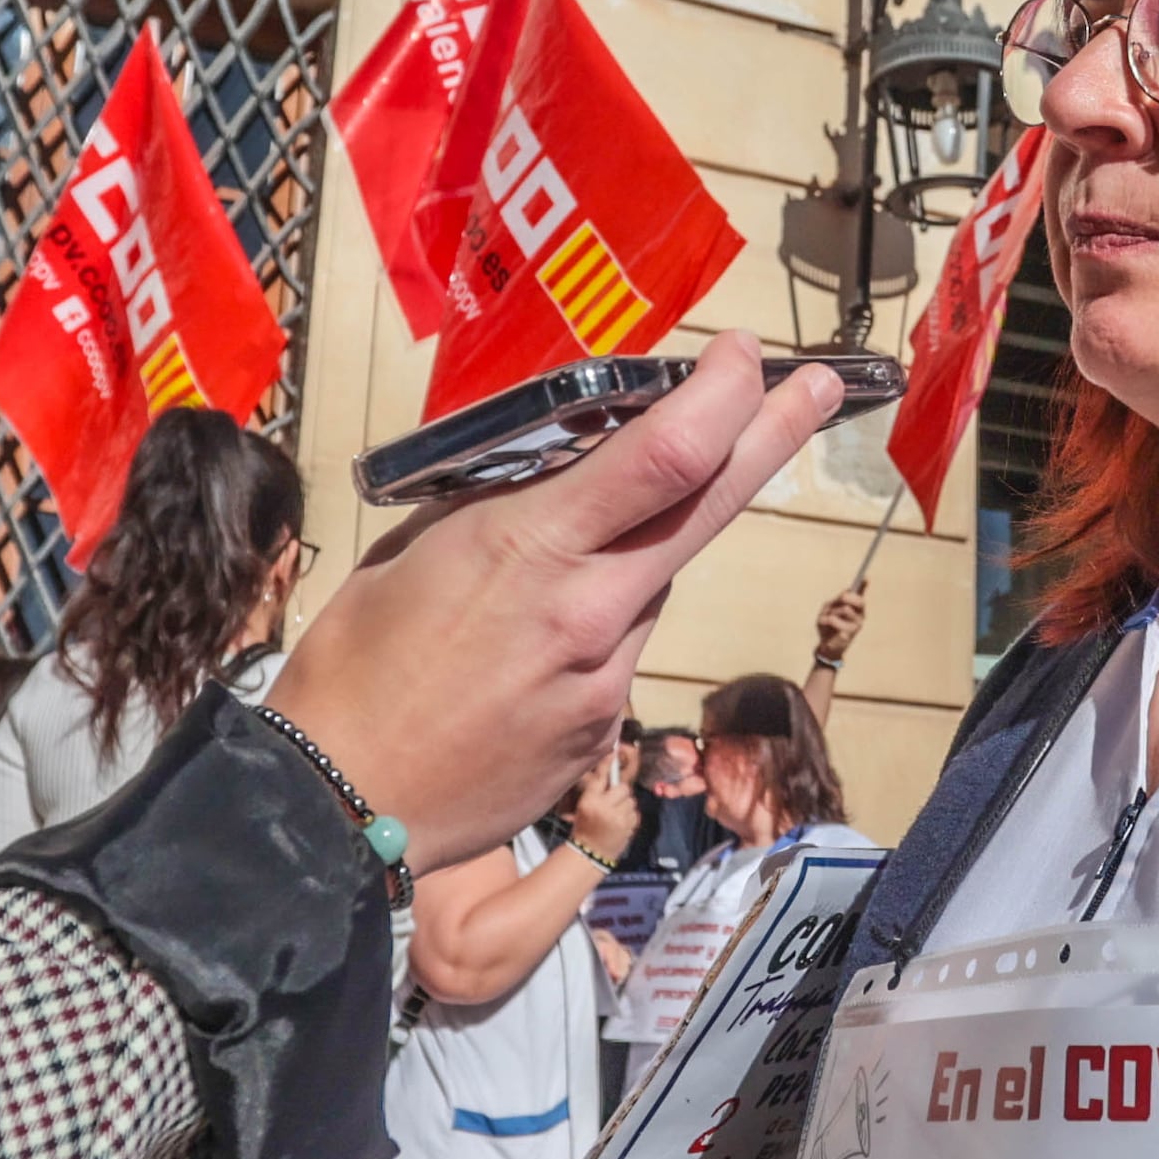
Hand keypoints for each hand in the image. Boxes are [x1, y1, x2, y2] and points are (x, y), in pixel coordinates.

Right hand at [277, 335, 841, 873]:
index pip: (670, 455)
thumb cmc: (353, 669)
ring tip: (541, 579)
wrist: (336, 803)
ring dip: (637, 552)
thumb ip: (504, 508)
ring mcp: (607, 678)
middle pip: (713, 504)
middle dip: (776, 434)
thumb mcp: (415, 551)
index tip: (745, 355)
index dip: (729, 395)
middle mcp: (590, 611)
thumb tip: (561, 475)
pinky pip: (624, 648)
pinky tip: (526, 652)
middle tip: (822, 389)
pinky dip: (599, 625)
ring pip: (656, 581)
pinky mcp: (604, 733)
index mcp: (532, 549)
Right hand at [566, 738, 641, 859]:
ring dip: (626, 805)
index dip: (608, 764)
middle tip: (613, 801)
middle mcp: (603, 808)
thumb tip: (611, 764)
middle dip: (620, 793)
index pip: (601, 778)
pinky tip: (620, 823)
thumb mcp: (584, 806)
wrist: (591, 852)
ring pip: (631, 800)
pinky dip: (630, 816)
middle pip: (622, 788)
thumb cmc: (585, 826)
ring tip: (615, 814)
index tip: (614, 750)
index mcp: (589, 801)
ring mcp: (618, 818)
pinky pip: (635, 812)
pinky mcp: (629, 827)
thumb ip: (597, 788)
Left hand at [811, 585, 865, 665]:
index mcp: (856, 609)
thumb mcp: (830, 610)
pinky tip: (827, 629)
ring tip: (828, 620)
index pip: (860, 595)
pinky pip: (832, 619)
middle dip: (846, 597)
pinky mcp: (849, 633)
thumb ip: (837, 601)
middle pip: (857, 599)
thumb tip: (845, 593)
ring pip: (844, 608)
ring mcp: (856, 625)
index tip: (865, 576)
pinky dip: (825, 621)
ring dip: (832, 612)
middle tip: (840, 598)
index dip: (864, 586)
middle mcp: (860, 616)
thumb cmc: (828, 627)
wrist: (826, 646)